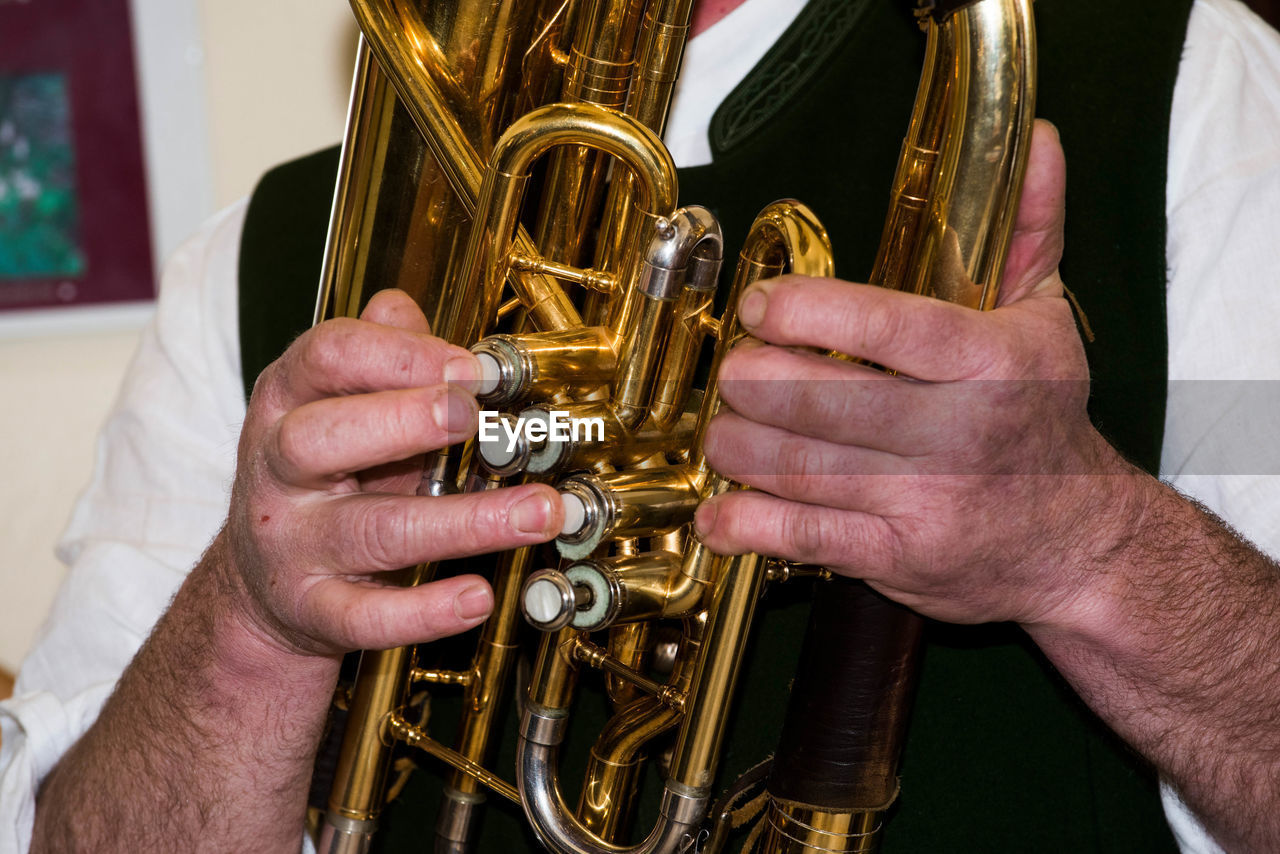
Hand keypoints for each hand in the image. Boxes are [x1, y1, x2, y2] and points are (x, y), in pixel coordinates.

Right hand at [217, 289, 563, 657]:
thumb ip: (379, 355)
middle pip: (325, 438)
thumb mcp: (336, 404)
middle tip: (478, 419)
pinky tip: (478, 596)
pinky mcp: (313, 611)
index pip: (327, 357)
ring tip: (539, 512)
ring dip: (465, 522)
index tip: (473, 367)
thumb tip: (409, 309)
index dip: (402, 355)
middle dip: (407, 421)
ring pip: (373, 530)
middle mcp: (280, 469)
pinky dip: (426, 610)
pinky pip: (367, 617)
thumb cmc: (322, 476)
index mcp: (288, 400)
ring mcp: (293, 544)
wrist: (262, 584)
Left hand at [696, 121, 1137, 629]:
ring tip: (722, 425)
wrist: (1076, 544)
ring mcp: (926, 502)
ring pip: (799, 467)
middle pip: (824, 400)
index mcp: (993, 364)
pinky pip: (804, 538)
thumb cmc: (1044, 421)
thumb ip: (1028, 229)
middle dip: (753, 383)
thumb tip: (1038, 139)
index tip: (760, 306)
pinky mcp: (898, 557)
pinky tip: (717, 514)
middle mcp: (960, 434)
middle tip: (733, 370)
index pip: (889, 326)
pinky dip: (746, 526)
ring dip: (736, 444)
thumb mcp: (1047, 319)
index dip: (808, 312)